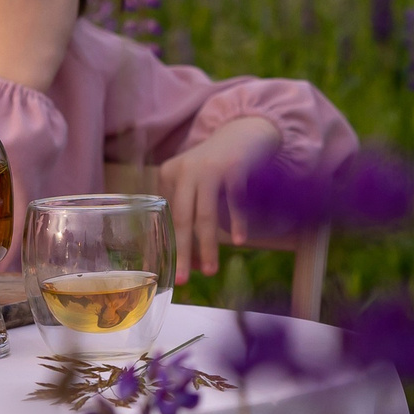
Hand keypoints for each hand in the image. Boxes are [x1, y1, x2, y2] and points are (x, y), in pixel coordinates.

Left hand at [159, 116, 279, 282]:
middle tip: (182, 280)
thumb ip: (191, 213)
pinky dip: (237, 223)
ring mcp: (209, 168)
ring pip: (205, 215)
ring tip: (211, 271)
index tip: (179, 272)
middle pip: (182, 218)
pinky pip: (234, 202)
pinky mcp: (234, 168)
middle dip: (183, 252)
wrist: (244, 133)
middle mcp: (186, 170)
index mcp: (169, 174)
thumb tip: (192, 261)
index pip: (170, 218)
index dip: (175, 246)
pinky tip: (239, 240)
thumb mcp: (195, 183)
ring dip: (208, 246)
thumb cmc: (217, 168)